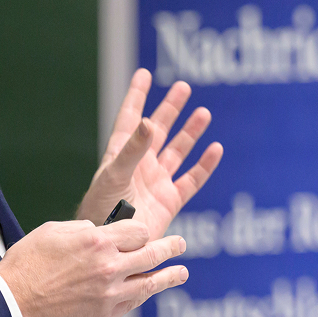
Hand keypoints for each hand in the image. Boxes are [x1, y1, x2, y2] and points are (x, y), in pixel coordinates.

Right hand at [0, 218, 186, 316]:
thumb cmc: (27, 263)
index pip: (136, 231)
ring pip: (150, 282)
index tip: (140, 231)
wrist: (14, 302)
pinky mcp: (105, 314)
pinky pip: (134, 302)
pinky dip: (146, 294)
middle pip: (150, 254)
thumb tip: (100, 232)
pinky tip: (152, 290)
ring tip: (182, 271)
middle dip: (169, 247)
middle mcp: (108, 266)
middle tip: (181, 244)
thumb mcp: (52, 231)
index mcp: (95, 241)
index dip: (140, 230)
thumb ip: (82, 229)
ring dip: (170, 275)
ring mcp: (110, 293)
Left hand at [76, 68, 222, 238]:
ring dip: (190, 132)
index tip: (144, 73)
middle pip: (158, 129)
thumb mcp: (115, 174)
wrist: (112, 243)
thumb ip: (133, 149)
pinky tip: (215, 149)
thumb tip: (151, 121)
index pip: (131, 117)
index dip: (137, 95)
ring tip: (204, 112)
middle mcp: (140, 164)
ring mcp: (156, 181)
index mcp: (122, 153)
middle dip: (170, 108)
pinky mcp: (170, 201)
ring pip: (177, 151)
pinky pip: (191, 179)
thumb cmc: (102, 208)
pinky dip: (204, 165)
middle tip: (183, 87)